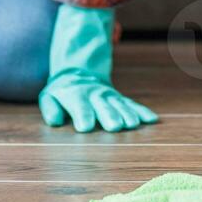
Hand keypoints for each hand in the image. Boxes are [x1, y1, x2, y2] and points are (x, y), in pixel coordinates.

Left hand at [39, 71, 158, 132]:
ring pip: (120, 105)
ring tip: (132, 125)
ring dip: (127, 114)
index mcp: (76, 95)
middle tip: (114, 126)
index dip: (83, 115)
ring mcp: (111, 96)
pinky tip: (152, 120)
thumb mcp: (49, 96)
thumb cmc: (62, 93)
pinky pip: (134, 104)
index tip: (85, 127)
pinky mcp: (121, 99)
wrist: (80, 74)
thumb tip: (55, 121)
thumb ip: (50, 108)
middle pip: (104, 106)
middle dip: (109, 115)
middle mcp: (96, 95)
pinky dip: (143, 112)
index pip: (80, 106)